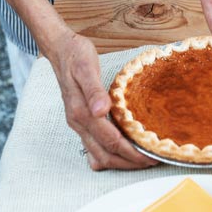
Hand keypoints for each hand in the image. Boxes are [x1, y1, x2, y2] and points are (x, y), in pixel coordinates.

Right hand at [46, 30, 156, 170]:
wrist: (60, 50)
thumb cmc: (75, 55)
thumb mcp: (86, 67)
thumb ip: (94, 90)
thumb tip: (101, 111)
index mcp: (81, 112)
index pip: (110, 141)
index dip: (131, 152)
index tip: (149, 156)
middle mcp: (78, 122)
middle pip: (104, 154)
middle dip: (129, 162)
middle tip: (152, 161)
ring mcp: (78, 123)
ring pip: (98, 153)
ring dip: (120, 161)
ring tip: (141, 160)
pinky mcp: (80, 120)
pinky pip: (94, 146)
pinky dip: (109, 154)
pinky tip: (122, 152)